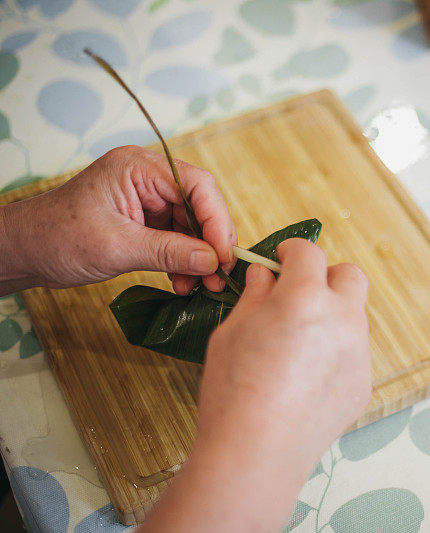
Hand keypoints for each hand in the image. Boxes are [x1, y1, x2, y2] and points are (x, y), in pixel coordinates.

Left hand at [0, 145, 235, 294]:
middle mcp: (150, 178)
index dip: (217, 221)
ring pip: (194, 227)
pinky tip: (184, 282)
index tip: (223, 257)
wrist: (26, 252)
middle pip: (201, 206)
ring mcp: (150, 200)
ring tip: (201, 287)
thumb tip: (212, 262)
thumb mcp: (116, 247)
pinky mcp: (148, 221)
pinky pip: (179, 239)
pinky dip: (185, 262)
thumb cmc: (58, 238)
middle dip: (212, 244)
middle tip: (218, 278)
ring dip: (200, 258)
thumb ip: (168, 252)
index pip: (197, 186)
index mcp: (139, 168)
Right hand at [141, 239, 370, 531]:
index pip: (309, 253)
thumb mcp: (232, 331)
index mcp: (305, 297)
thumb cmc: (233, 390)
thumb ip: (255, 295)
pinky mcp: (364, 381)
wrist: (256, 453)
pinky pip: (354, 351)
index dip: (291, 251)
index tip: (281, 259)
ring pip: (354, 315)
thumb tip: (265, 275)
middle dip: (326, 276)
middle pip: (349, 276)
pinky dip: (336, 351)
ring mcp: (359, 352)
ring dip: (332, 315)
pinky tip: (308, 376)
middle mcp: (342, 318)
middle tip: (299, 293)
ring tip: (299, 343)